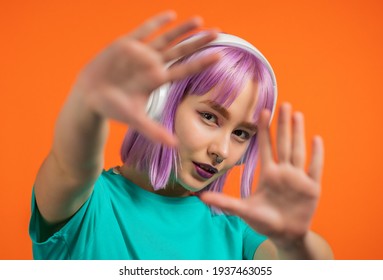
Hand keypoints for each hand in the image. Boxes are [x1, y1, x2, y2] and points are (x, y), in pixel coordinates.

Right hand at [75, 11, 218, 145]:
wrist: (90, 96)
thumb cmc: (114, 109)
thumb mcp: (135, 120)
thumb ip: (154, 131)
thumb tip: (174, 146)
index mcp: (158, 80)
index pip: (184, 70)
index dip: (202, 63)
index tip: (220, 57)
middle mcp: (153, 65)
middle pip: (181, 51)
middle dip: (198, 42)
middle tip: (217, 32)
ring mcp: (140, 53)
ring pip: (166, 38)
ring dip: (182, 29)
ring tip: (199, 20)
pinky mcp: (126, 44)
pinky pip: (144, 30)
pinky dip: (157, 22)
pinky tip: (171, 15)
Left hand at [201, 103, 323, 246]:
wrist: (284, 235)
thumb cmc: (264, 221)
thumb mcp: (243, 210)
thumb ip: (225, 202)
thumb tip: (201, 197)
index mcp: (269, 174)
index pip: (266, 147)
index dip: (265, 130)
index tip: (263, 111)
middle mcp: (284, 172)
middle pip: (284, 143)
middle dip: (283, 124)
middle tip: (284, 104)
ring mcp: (298, 178)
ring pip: (298, 151)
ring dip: (298, 133)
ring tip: (297, 115)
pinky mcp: (312, 188)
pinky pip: (315, 168)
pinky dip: (316, 155)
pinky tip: (316, 139)